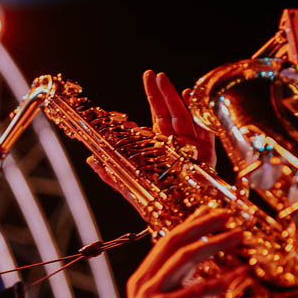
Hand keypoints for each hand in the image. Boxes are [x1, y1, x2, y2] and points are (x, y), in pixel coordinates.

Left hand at [86, 70, 216, 203]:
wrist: (183, 222)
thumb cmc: (160, 206)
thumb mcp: (131, 189)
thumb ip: (112, 176)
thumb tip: (91, 161)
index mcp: (163, 147)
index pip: (157, 117)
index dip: (152, 97)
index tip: (147, 79)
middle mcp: (179, 144)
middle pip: (169, 113)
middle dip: (162, 93)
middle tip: (153, 75)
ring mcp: (193, 149)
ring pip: (184, 118)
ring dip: (174, 99)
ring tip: (165, 81)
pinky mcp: (206, 156)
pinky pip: (204, 132)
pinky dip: (198, 115)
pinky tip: (191, 98)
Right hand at [127, 209, 248, 297]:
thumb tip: (232, 294)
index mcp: (147, 281)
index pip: (169, 243)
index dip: (193, 225)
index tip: (215, 213)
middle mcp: (144, 283)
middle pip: (175, 241)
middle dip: (203, 225)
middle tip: (229, 215)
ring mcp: (150, 295)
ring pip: (185, 258)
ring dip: (215, 244)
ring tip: (238, 235)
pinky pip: (197, 289)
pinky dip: (221, 280)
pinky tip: (241, 274)